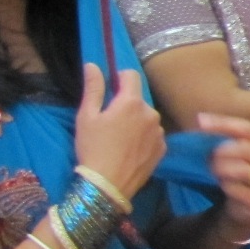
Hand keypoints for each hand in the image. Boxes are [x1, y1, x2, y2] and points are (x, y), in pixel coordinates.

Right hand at [74, 65, 164, 199]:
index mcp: (132, 102)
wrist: (108, 184)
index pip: (131, 75)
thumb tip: (93, 64)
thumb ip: (93, 88)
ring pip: (146, 117)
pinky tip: (129, 148)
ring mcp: (160, 132)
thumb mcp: (86, 116)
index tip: (110, 88)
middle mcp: (151, 113)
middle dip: (125, 104)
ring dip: (136, 121)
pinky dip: (143, 136)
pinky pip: (153, 134)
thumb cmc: (93, 147)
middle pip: (138, 99)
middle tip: (109, 121)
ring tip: (119, 138)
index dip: (120, 77)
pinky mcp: (163, 148)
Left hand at [198, 113, 249, 236]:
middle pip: (246, 148)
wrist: (247, 211)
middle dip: (222, 151)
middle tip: (209, 156)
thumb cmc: (239, 178)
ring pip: (245, 170)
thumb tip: (201, 122)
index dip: (223, 124)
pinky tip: (223, 186)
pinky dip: (227, 187)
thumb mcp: (235, 156)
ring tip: (214, 172)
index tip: (201, 121)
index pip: (247, 129)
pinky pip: (241, 191)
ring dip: (223, 169)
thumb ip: (223, 140)